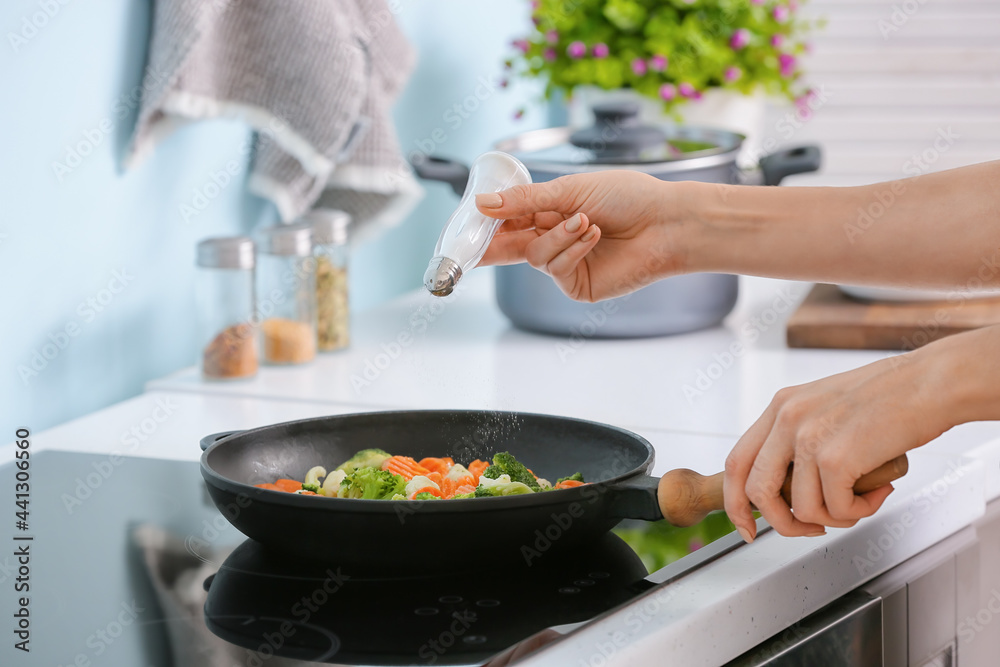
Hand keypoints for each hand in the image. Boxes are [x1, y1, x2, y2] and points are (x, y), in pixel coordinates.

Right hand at [475, 171, 687, 301]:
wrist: (666, 222)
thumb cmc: (627, 197)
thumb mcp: (570, 189)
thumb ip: (525, 200)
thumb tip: (483, 203)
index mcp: (550, 212)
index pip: (508, 221)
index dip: (486, 224)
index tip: (466, 223)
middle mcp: (554, 239)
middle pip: (509, 247)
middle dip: (493, 245)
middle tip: (473, 246)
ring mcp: (566, 264)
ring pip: (534, 255)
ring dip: (558, 236)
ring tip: (585, 221)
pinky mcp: (578, 285)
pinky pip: (556, 269)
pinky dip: (572, 249)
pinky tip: (593, 235)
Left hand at [723, 350, 952, 541]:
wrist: (931, 383)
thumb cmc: (891, 396)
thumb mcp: (826, 406)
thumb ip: (800, 438)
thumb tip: (789, 488)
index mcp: (781, 406)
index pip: (737, 462)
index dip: (737, 502)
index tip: (746, 525)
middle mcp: (787, 418)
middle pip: (756, 491)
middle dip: (780, 523)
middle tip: (808, 531)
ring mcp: (808, 437)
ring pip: (801, 508)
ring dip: (835, 518)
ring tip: (862, 501)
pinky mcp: (836, 457)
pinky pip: (836, 508)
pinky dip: (859, 512)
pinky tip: (878, 493)